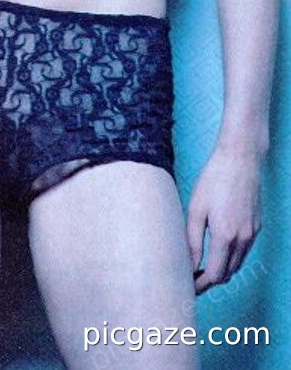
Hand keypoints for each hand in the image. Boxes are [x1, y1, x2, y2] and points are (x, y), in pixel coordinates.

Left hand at [186, 145, 262, 294]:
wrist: (240, 159)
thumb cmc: (214, 179)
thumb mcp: (196, 208)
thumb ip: (192, 241)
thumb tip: (189, 265)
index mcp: (225, 236)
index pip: (214, 275)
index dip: (200, 285)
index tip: (188, 287)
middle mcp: (242, 239)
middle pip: (227, 273)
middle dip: (210, 281)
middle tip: (192, 279)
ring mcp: (252, 233)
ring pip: (237, 264)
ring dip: (222, 270)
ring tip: (202, 267)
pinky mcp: (257, 226)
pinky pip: (244, 250)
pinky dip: (232, 257)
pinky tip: (218, 249)